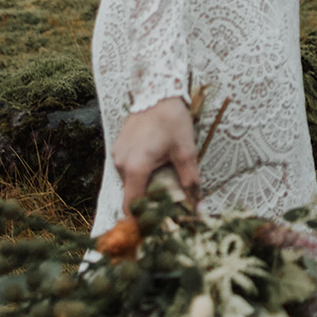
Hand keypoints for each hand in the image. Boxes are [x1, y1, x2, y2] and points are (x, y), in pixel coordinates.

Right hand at [113, 96, 200, 212]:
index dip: (142, 219)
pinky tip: (155, 160)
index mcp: (136, 168)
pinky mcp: (118, 145)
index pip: (132, 207)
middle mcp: (121, 163)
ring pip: (129, 181)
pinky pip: (126, 167)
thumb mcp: (186, 151)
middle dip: (147, 200)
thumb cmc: (173, 121)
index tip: (155, 224)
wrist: (159, 91)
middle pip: (131, 194)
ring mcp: (117, 154)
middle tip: (166, 199)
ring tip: (163, 175)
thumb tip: (198, 209)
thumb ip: (190, 181)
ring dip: (143, 183)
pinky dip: (138, 171)